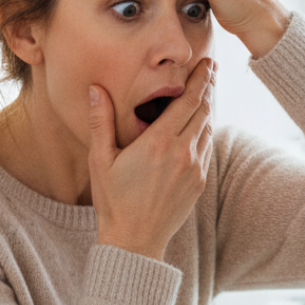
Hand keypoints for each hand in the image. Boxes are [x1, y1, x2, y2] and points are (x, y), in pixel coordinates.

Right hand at [89, 58, 214, 260]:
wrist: (135, 241)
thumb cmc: (113, 201)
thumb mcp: (101, 160)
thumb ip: (101, 121)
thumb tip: (96, 89)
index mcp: (158, 143)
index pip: (187, 101)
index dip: (199, 79)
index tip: (205, 64)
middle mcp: (182, 153)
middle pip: (203, 110)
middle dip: (207, 88)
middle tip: (208, 71)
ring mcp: (194, 169)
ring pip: (208, 129)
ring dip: (207, 109)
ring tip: (204, 94)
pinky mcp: (199, 183)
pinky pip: (206, 149)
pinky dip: (204, 132)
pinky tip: (198, 126)